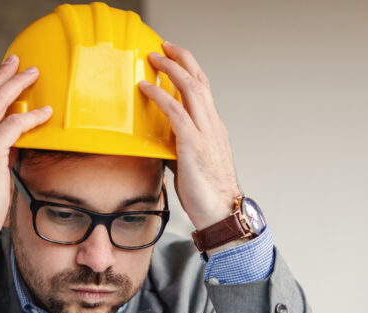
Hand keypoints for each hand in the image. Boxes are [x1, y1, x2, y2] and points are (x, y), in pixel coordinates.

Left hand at [138, 41, 240, 232]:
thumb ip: (178, 146)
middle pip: (200, 81)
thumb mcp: (191, 163)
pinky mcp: (193, 145)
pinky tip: (146, 88)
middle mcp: (212, 125)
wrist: (221, 212)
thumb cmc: (206, 193)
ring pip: (191, 89)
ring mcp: (205, 133)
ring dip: (171, 70)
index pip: (203, 90)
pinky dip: (161, 96)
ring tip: (154, 58)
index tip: (174, 57)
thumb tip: (160, 141)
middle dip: (181, 59)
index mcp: (213, 128)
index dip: (189, 70)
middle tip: (163, 46)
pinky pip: (176, 112)